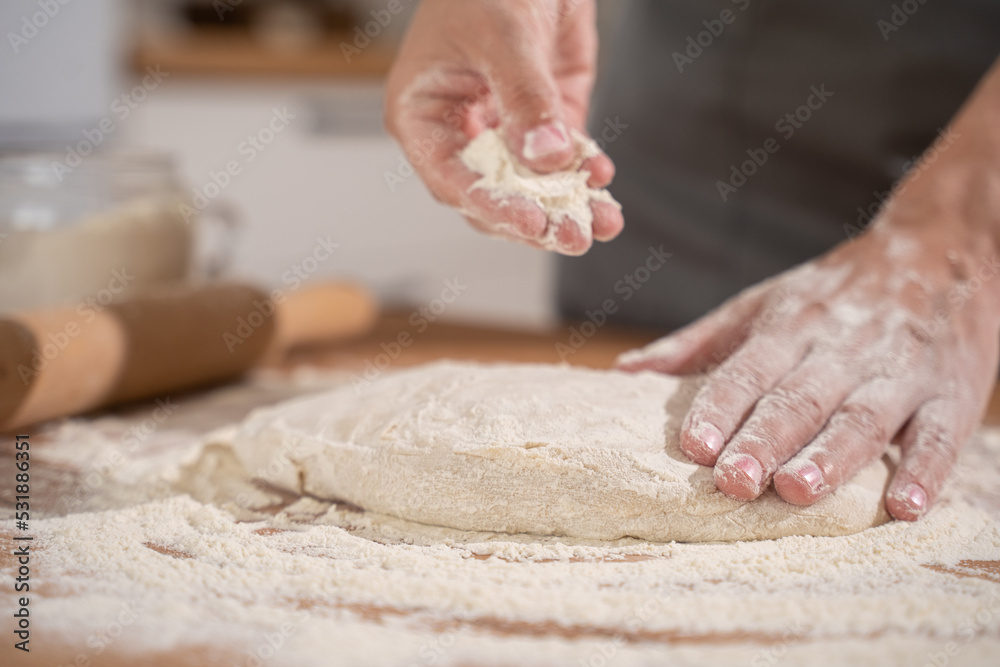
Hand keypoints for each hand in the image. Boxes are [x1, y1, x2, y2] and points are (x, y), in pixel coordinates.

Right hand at [384, 0, 622, 254]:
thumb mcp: (503, 32)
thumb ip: (525, 97)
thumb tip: (547, 158)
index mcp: (423, 116)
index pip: (453, 180)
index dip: (491, 207)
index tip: (531, 223)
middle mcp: (462, 132)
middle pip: (495, 195)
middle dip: (537, 219)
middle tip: (574, 237)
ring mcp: (505, 128)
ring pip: (534, 186)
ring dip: (569, 206)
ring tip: (603, 223)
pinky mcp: (545, 118)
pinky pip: (564, 159)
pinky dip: (585, 172)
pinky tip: (603, 179)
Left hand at [616, 220, 999, 520]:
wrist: (938, 247)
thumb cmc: (832, 291)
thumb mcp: (761, 303)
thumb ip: (697, 342)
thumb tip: (625, 372)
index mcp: (790, 326)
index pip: (748, 370)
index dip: (720, 407)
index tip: (692, 447)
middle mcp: (841, 348)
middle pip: (799, 399)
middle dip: (763, 440)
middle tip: (732, 482)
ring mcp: (899, 370)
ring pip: (862, 418)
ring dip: (830, 456)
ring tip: (796, 490)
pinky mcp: (951, 392)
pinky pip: (940, 434)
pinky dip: (925, 469)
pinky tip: (905, 505)